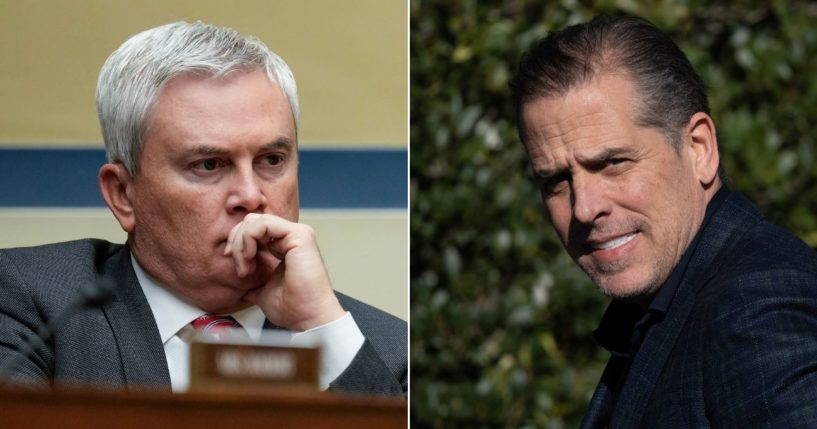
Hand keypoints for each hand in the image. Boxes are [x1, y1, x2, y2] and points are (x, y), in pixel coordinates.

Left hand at [224, 213, 344, 330]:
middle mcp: (292, 237)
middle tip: (239, 266)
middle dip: (237, 242)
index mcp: (285, 246)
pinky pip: (264, 224)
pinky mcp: (299, 236)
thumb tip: (238, 283)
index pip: (254, 230)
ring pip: (256, 220)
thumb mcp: (262, 290)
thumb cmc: (294, 308)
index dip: (238, 244)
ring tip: (245, 265)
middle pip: (252, 221)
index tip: (236, 266)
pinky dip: (249, 238)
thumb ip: (253, 279)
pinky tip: (250, 257)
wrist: (308, 318)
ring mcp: (297, 234)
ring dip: (241, 242)